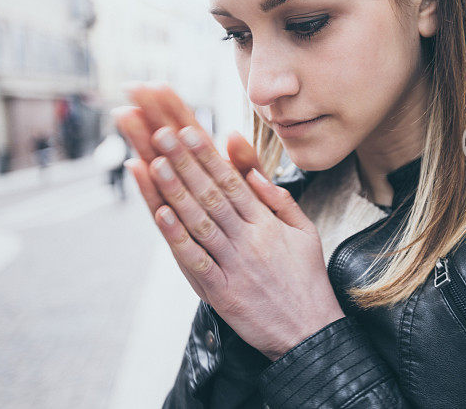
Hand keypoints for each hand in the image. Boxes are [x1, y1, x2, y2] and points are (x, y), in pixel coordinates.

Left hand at [114, 83, 344, 360]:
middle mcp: (249, 240)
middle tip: (162, 134)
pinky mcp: (222, 292)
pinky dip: (177, 237)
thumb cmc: (307, 280)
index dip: (208, 155)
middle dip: (185, 162)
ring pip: (200, 222)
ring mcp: (234, 266)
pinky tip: (161, 214)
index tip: (189, 130)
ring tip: (155, 162)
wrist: (310, 333)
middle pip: (212, 194)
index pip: (233, 182)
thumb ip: (280, 201)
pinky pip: (196, 260)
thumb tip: (255, 174)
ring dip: (175, 191)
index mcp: (268, 224)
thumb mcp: (305, 233)